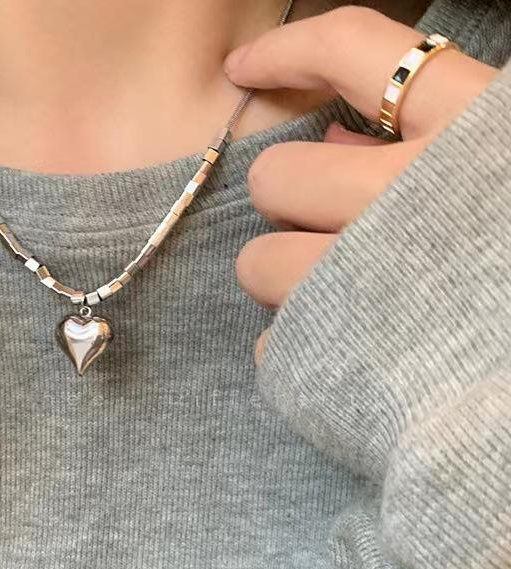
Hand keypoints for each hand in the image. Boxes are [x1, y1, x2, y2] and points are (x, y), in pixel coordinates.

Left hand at [223, 5, 498, 363]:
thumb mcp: (503, 167)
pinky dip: (295, 346)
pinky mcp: (332, 360)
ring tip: (337, 300)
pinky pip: (270, 342)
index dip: (284, 52)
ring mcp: (361, 283)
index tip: (241, 68)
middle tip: (331, 229)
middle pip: (274, 175)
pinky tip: (343, 356)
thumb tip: (336, 138)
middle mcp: (407, 198)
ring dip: (284, 280)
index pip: (354, 49)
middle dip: (290, 205)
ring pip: (257, 263)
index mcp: (470, 131)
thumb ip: (433, 139)